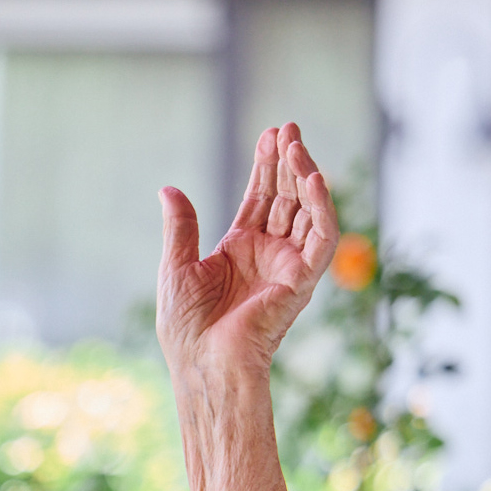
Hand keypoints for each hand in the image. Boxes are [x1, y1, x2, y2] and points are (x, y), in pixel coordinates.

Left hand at [157, 125, 337, 386]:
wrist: (201, 362)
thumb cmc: (185, 326)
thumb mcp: (177, 267)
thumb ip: (181, 227)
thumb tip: (168, 189)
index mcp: (240, 250)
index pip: (261, 198)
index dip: (266, 167)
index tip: (270, 134)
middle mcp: (268, 254)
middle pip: (286, 197)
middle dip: (288, 162)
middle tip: (288, 128)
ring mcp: (288, 266)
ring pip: (307, 211)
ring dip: (304, 177)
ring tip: (296, 145)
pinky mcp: (302, 281)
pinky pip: (322, 239)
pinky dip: (322, 209)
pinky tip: (313, 179)